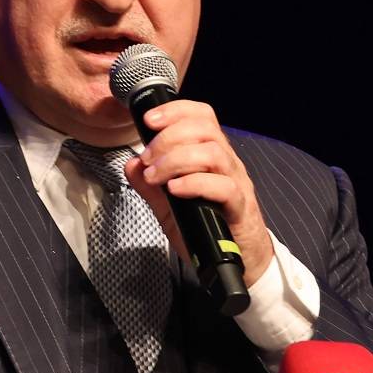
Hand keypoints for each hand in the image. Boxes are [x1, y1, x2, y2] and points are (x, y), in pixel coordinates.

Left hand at [125, 100, 274, 286]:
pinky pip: (223, 187)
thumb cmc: (207, 228)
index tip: (149, 120)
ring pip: (213, 153)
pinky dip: (194, 184)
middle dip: (168, 137)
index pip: (202, 116)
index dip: (176, 111)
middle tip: (148, 158)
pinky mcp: (240, 207)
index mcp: (212, 155)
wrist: (240, 261)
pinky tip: (175, 190)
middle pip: (205, 128)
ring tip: (155, 176)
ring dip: (176, 159)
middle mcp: (227, 163)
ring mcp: (236, 183)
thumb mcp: (169, 207)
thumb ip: (150, 186)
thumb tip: (131, 164)